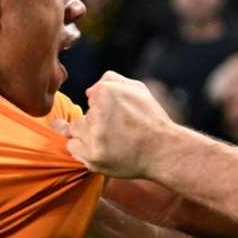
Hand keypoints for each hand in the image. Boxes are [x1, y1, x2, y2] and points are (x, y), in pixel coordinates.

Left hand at [59, 72, 176, 178]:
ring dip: (87, 135)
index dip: (104, 106)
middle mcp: (98, 113)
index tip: (118, 115)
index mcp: (108, 92)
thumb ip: (110, 80)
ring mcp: (94, 136)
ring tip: (108, 140)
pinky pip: (73, 147)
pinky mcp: (93, 156)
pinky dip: (82, 148)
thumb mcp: (137, 89)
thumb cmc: (151, 120)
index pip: (92, 97)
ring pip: (73, 130)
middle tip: (117, 130)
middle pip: (84, 115)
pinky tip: (97, 148)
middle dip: (96, 121)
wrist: (164, 150)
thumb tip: (88, 92)